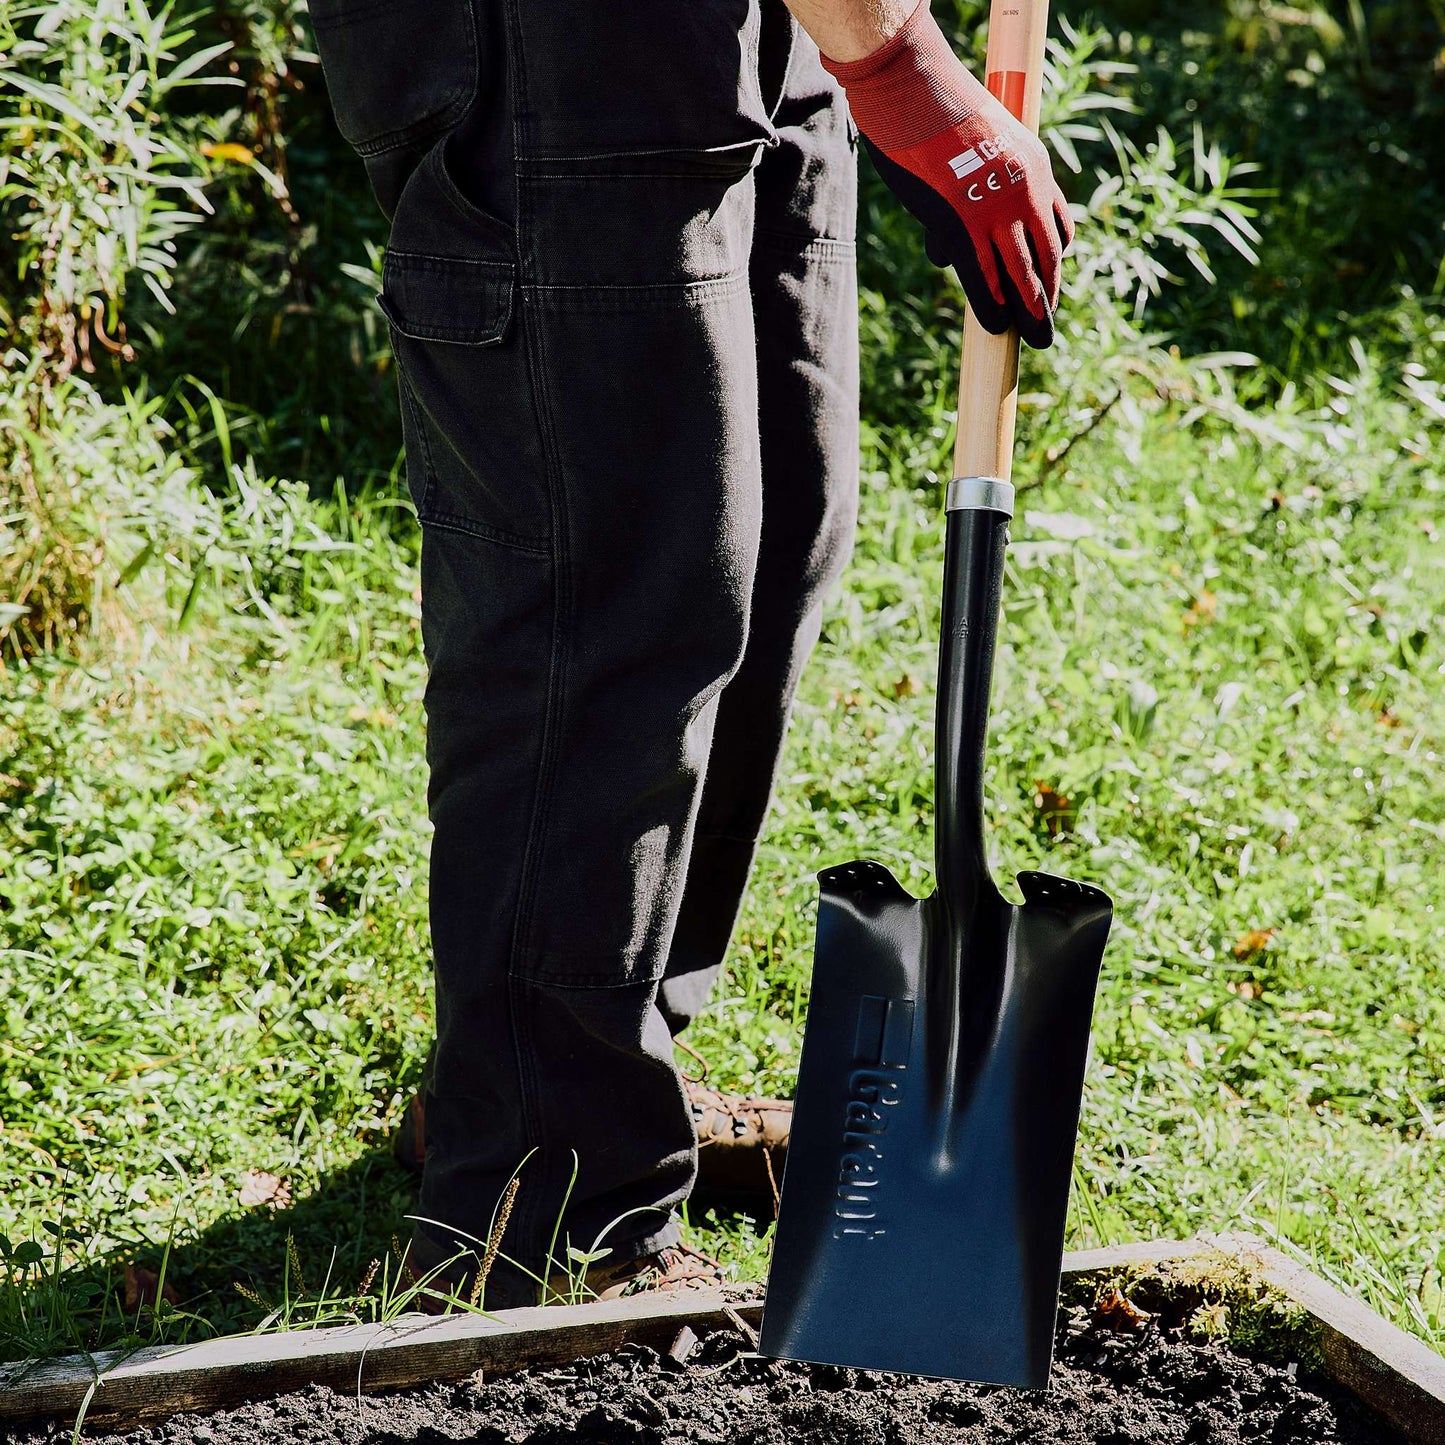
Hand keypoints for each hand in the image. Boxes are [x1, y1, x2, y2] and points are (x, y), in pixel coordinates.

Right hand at [821, 2, 1073, 347]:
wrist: (915, 90)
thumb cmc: (932, 109)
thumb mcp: (972, 142)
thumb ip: (971, 187)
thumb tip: (946, 242)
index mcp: (1034, 166)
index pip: (1055, 224)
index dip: (1053, 259)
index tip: (1048, 280)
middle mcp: (1025, 190)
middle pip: (1046, 256)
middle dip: (1047, 296)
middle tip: (1047, 329)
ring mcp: (996, 210)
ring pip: (1022, 272)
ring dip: (1030, 310)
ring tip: (1036, 339)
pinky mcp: (964, 224)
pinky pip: (984, 275)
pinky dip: (992, 304)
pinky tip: (997, 326)